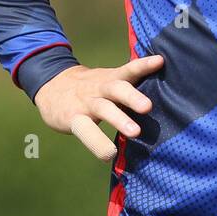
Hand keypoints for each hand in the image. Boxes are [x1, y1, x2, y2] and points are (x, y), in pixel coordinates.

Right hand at [34, 54, 163, 162]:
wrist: (51, 87)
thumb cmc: (91, 88)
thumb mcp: (108, 80)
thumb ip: (129, 85)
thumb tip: (165, 95)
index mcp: (111, 78)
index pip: (129, 69)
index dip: (144, 65)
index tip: (160, 61)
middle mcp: (100, 88)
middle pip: (117, 88)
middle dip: (132, 96)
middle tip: (148, 106)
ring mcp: (87, 103)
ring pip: (103, 108)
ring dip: (119, 119)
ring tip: (135, 132)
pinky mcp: (74, 119)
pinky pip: (86, 131)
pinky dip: (97, 143)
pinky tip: (108, 155)